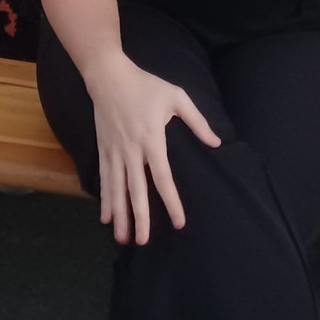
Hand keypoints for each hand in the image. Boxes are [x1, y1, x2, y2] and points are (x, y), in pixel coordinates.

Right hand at [83, 55, 221, 245]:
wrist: (109, 76)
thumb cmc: (145, 86)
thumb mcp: (176, 97)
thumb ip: (197, 121)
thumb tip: (216, 142)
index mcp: (152, 140)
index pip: (162, 178)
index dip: (171, 202)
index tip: (179, 222)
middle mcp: (131, 150)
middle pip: (136, 190)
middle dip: (140, 218)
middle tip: (143, 242)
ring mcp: (115, 151)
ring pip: (117, 189)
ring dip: (119, 215)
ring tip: (123, 238)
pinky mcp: (103, 150)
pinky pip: (104, 179)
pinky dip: (104, 200)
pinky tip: (104, 218)